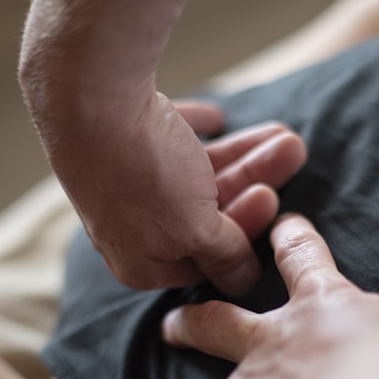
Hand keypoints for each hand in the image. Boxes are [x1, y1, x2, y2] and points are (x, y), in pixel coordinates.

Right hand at [20, 0, 304, 294]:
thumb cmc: (142, 173)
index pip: (207, 262)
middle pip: (207, 212)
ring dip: (242, 155)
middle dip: (255, 181)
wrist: (86, 96)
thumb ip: (225, 256)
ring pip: (194, 175)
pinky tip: (215, 117)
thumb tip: (243, 282)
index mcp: (140, 263)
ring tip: (281, 132)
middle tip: (292, 149)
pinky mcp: (118, 142)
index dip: (244, 233)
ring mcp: (120, 183)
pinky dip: (194, 132)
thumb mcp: (195, 229)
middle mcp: (127, 228)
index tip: (273, 200)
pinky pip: (167, 141)